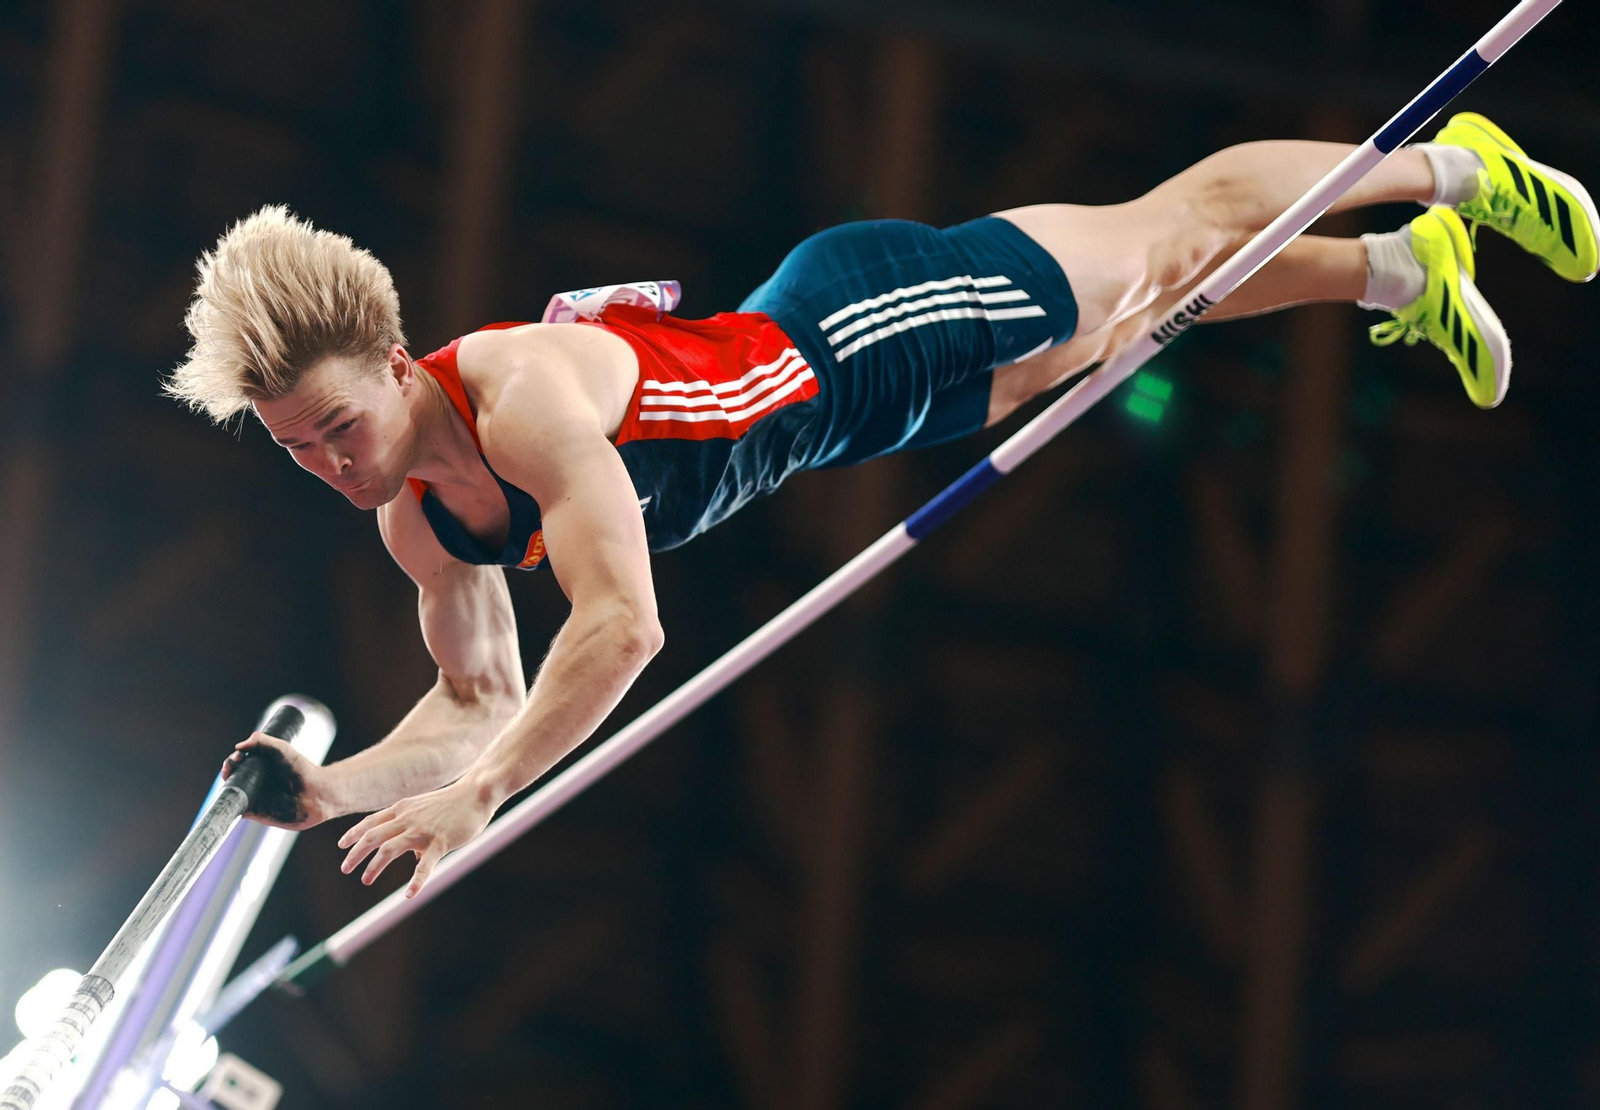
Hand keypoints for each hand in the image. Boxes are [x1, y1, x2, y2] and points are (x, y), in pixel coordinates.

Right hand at [222, 733, 335, 829]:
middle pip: (233, 777)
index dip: (234, 759)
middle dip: (228, 770)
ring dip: (226, 787)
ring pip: (232, 793)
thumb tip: (239, 746)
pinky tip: (226, 799)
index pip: (240, 763)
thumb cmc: (302, 770)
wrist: (315, 794)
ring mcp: (256, 798)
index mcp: (261, 768)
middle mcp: (256, 782)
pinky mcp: (256, 813)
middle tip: (231, 766)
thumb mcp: (282, 749)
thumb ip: (262, 742)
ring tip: (229, 778)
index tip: (237, 756)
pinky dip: (228, 806)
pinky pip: (237, 810)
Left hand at [336, 779, 496, 897]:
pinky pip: (425, 865)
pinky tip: (409, 895)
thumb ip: (416, 830)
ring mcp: (422, 831)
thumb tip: (414, 858)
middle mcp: (407, 819)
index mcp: (403, 809)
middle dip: (355, 853)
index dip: (353, 833)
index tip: (342, 845)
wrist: (477, 793)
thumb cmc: (454, 802)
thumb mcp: (427, 810)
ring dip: (373, 866)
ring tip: (365, 880)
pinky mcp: (440, 842)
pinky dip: (416, 882)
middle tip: (345, 868)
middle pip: (372, 836)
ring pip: (389, 849)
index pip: (371, 822)